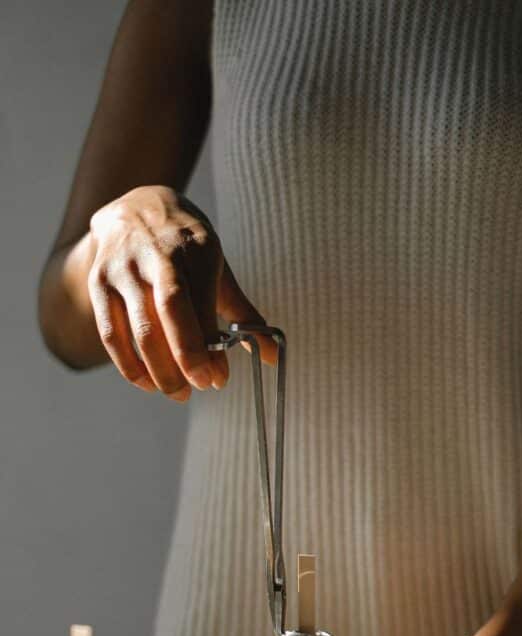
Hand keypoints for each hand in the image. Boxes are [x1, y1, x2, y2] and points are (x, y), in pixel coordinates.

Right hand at [87, 185, 275, 399]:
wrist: (133, 206)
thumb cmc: (184, 245)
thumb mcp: (216, 266)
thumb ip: (242, 311)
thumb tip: (271, 355)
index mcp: (195, 248)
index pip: (202, 304)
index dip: (209, 347)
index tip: (219, 378)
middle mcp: (157, 255)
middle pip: (169, 314)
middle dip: (186, 359)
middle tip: (200, 388)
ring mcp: (123, 269)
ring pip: (139, 329)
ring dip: (160, 371)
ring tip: (178, 393)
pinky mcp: (99, 283)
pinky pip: (111, 334)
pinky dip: (129, 366)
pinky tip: (148, 383)